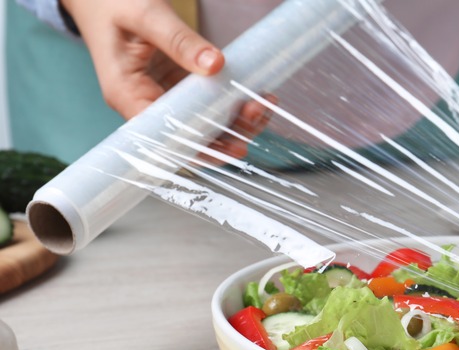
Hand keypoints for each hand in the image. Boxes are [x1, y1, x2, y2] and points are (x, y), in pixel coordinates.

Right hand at [61, 0, 269, 159]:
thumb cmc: (113, 1)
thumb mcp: (145, 14)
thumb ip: (179, 40)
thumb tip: (215, 65)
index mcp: (126, 94)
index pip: (164, 136)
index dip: (199, 146)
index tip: (231, 144)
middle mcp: (144, 102)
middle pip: (188, 136)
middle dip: (225, 134)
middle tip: (257, 114)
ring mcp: (163, 96)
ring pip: (202, 123)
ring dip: (234, 121)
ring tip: (263, 105)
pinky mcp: (177, 86)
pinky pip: (207, 103)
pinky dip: (232, 103)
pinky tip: (257, 95)